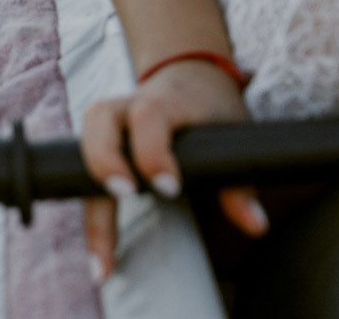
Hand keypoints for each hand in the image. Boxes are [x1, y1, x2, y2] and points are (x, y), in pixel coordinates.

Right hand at [80, 61, 266, 283]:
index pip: (149, 117)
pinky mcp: (96, 145)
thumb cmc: (212, 109)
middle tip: (122, 196)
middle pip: (100, 123)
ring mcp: (105, 125)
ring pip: (82, 152)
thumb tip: (256, 225)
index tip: (170, 188)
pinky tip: (103, 257)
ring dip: (91, 209)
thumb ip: (239, 180)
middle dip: (105, 160)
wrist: (188, 75)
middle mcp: (125, 107)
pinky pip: (82, 178)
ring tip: (104, 263)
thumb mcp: (232, 133)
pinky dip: (91, 219)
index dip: (154, 150)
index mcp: (163, 100)